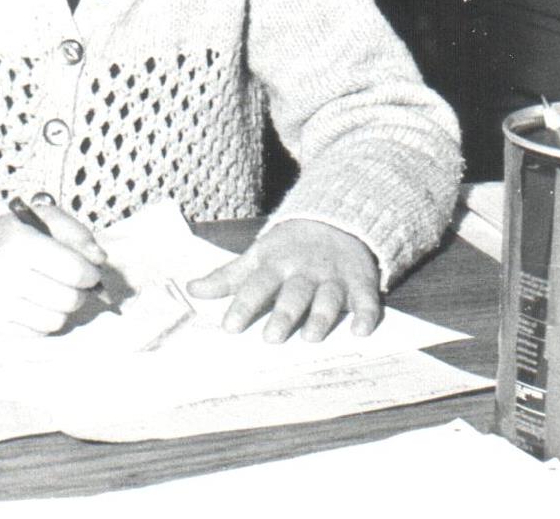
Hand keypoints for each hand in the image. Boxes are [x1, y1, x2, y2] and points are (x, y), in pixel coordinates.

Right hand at [0, 200, 108, 334]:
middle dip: (79, 292)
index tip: (89, 271)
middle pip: (69, 299)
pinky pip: (39, 332)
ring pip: (57, 320)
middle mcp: (4, 273)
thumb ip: (77, 232)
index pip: (76, 271)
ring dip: (63, 308)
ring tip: (53, 292)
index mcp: (18, 242)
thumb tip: (98, 259)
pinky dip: (44, 320)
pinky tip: (35, 303)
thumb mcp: (44, 220)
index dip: (91, 273)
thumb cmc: (18, 237)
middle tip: (72, 283)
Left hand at [188, 218, 379, 342]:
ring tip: (310, 338)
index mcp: (275, 264)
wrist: (334, 221)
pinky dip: (367, 315)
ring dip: (321, 318)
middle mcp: (304, 271)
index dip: (242, 306)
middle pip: (293, 294)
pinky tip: (361, 332)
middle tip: (271, 339)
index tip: (229, 328)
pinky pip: (367, 300)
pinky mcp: (361, 282)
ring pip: (328, 298)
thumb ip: (227, 277)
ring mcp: (334, 277)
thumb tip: (192, 290)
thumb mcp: (256, 256)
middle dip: (283, 315)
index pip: (256, 285)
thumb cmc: (288, 248)